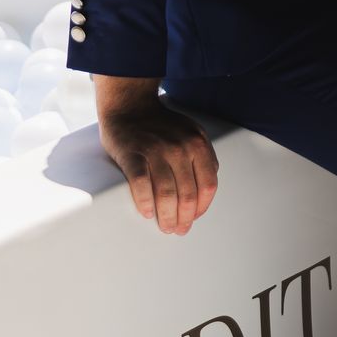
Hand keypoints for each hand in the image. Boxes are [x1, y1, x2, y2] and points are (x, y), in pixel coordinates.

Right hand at [93, 75, 218, 234]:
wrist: (129, 106)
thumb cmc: (160, 125)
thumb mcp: (191, 134)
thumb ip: (202, 157)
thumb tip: (206, 191)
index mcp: (198, 144)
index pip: (208, 186)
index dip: (202, 208)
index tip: (194, 218)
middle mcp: (179, 148)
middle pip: (188, 194)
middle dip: (184, 218)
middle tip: (178, 229)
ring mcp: (155, 151)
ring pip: (166, 194)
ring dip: (167, 217)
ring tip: (165, 227)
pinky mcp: (132, 154)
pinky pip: (141, 185)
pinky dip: (145, 203)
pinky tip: (147, 213)